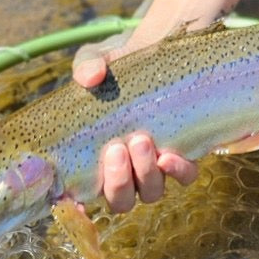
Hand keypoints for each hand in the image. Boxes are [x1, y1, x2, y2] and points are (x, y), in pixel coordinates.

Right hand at [71, 29, 198, 213]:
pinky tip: (169, 155)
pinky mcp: (184, 155)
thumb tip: (91, 77)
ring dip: (145, 174)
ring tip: (141, 141)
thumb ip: (88, 65)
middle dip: (118, 181)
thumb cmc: (118, 66)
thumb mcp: (99, 59)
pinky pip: (185, 176)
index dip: (75, 207)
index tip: (73, 199)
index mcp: (94, 158)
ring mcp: (155, 166)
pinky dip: (178, 171)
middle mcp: (125, 171)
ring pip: (150, 192)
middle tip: (117, 149)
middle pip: (120, 201)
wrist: (160, 50)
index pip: (80, 196)